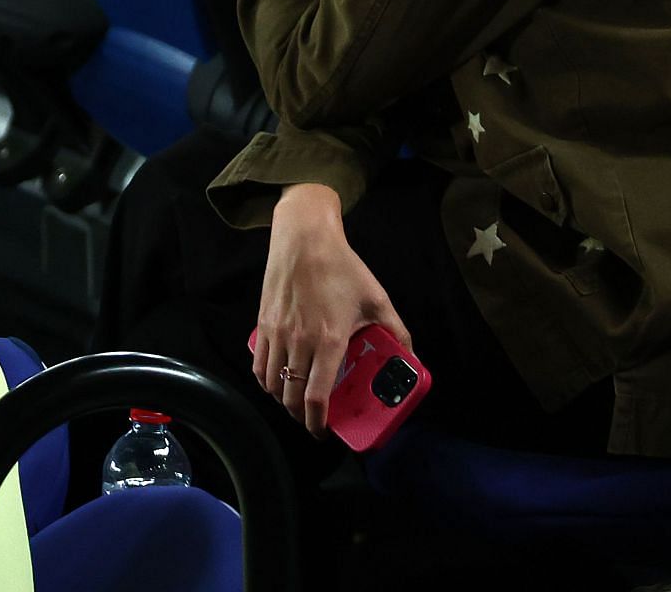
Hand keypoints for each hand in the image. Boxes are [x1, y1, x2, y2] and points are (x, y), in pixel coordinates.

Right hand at [251, 183, 411, 437]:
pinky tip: (277, 381)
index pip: (316, 397)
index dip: (318, 423)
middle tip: (314, 420)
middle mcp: (299, 341)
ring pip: (271, 384)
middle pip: (290, 397)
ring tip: (296, 402)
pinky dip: (266, 381)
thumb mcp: (377, 299)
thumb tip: (411, 358)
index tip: (324, 432)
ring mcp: (277, 333)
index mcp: (329, 340)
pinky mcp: (263, 324)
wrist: (304, 239)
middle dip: (301, 417)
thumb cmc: (342, 268)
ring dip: (282, 401)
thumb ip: (397, 331)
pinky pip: (259, 365)